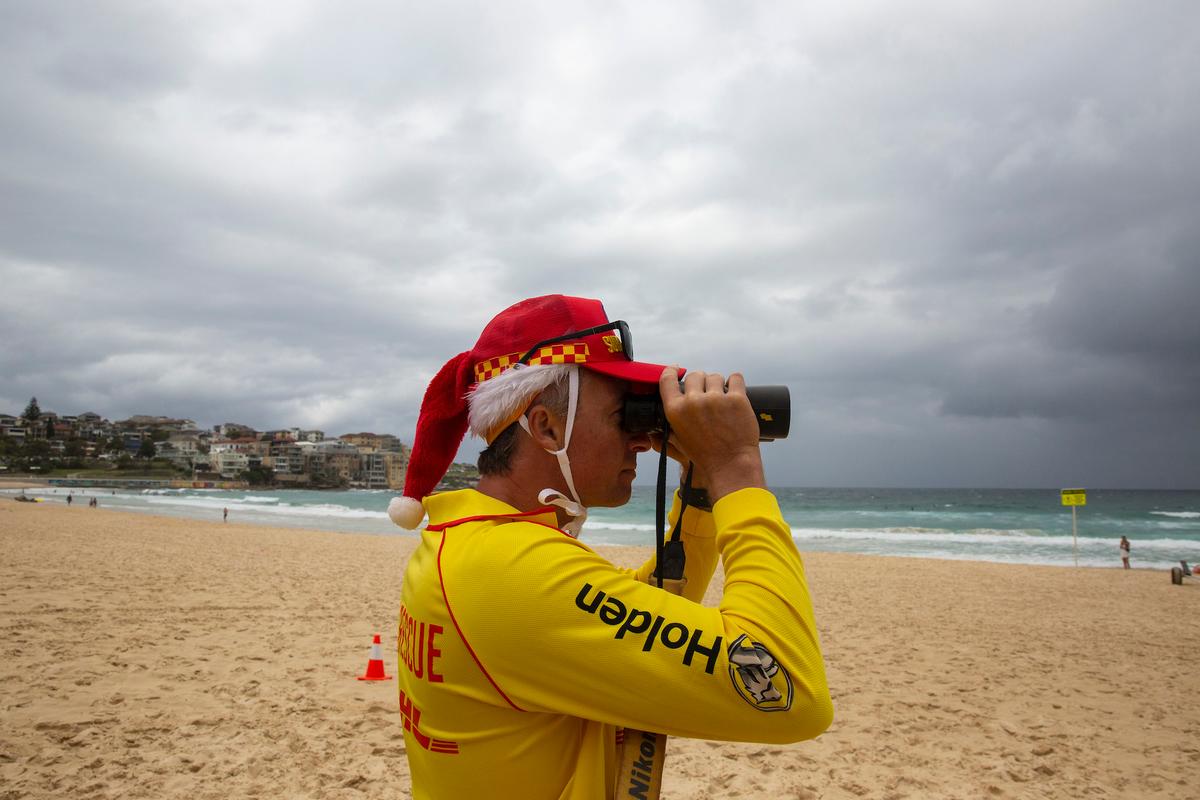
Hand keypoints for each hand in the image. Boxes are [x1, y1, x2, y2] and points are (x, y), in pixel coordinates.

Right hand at [657, 367, 765, 501]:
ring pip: (715, 376)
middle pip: (695, 375)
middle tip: (707, 395)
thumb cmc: (705, 456)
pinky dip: (736, 382)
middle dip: (700, 382)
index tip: (676, 369)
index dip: (672, 371)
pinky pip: (736, 378)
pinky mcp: (737, 399)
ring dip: (718, 384)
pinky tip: (735, 392)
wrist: (730, 465)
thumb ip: (668, 425)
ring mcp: (716, 399)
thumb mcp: (679, 439)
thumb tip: (659, 422)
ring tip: (722, 399)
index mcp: (675, 410)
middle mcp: (693, 402)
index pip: (668, 379)